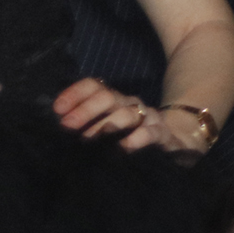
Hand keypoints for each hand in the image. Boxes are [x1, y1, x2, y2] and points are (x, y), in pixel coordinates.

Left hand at [53, 77, 176, 152]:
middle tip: (67, 126)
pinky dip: (137, 138)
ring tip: (88, 140)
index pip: (94, 86)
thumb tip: (59, 129)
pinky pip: (151, 132)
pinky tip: (124, 146)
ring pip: (127, 114)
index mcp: (115, 100)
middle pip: (108, 97)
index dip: (75, 93)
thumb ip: (86, 126)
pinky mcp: (163, 134)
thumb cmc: (131, 136)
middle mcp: (130, 104)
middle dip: (86, 110)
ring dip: (105, 125)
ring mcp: (148, 117)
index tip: (58, 109)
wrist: (175, 141)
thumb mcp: (107, 128)